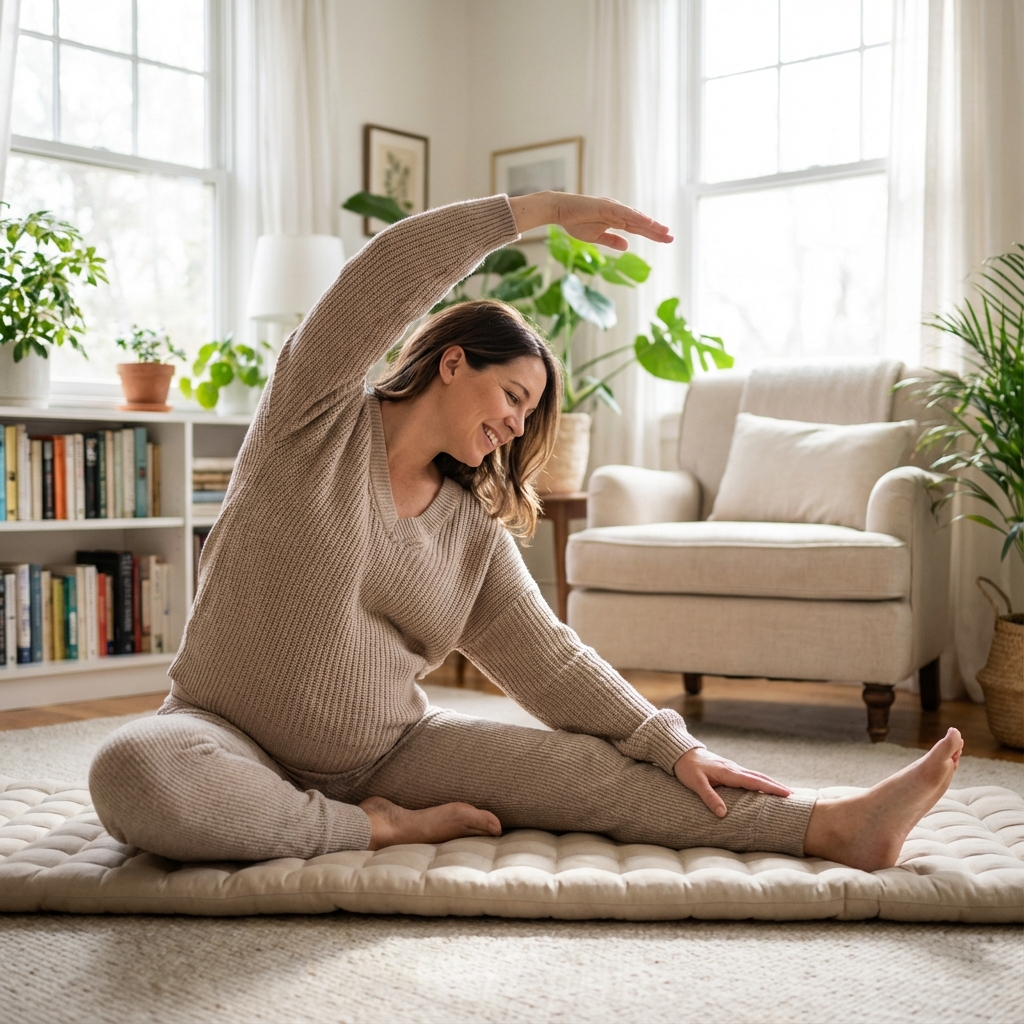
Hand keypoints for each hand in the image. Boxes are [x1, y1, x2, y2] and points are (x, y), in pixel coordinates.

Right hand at [508, 191, 672, 250]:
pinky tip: (648, 223)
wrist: (560, 211)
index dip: (651, 234)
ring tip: (664, 232)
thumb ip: (611, 240)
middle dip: (656, 230)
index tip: (665, 239)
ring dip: (651, 225)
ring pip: (636, 218)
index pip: (637, 228)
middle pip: (641, 223)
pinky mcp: (607, 206)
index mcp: (615, 220)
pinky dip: (637, 218)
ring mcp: (613, 208)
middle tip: (671, 237)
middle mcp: (618, 212)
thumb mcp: (595, 237)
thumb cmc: (574, 222)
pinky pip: (626, 214)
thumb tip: (627, 246)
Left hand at [673, 748, 792, 817]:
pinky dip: (759, 780)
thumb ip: (710, 798)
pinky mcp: (728, 769)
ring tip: (783, 792)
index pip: (754, 781)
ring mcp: (732, 768)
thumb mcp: (696, 784)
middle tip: (793, 795)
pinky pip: (748, 776)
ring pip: (755, 775)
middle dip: (776, 786)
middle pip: (759, 777)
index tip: (787, 794)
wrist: (681, 752)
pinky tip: (762, 786)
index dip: (771, 788)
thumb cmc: (687, 768)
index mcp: (728, 772)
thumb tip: (724, 814)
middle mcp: (733, 769)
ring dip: (769, 783)